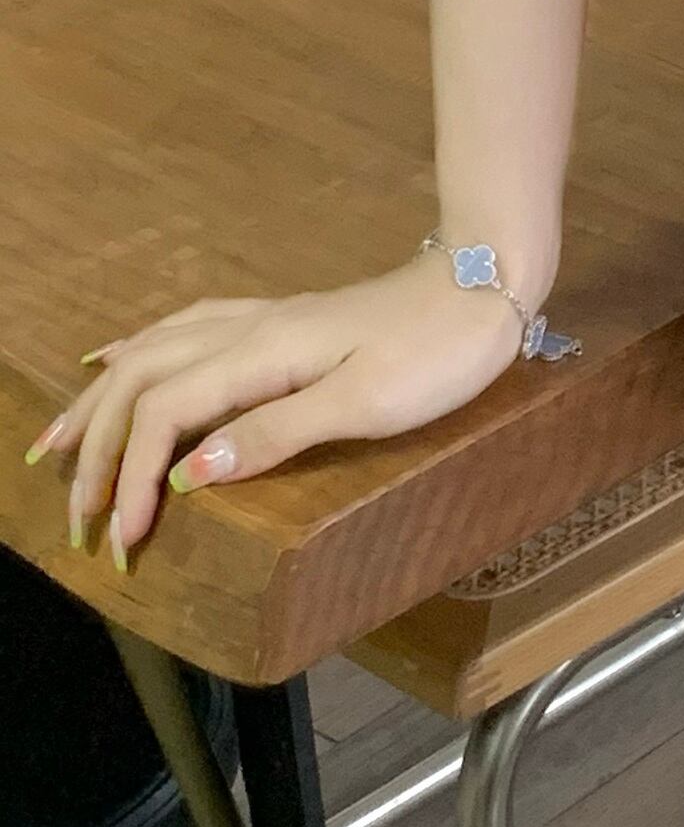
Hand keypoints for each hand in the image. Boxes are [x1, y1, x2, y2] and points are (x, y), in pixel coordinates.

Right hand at [23, 242, 534, 571]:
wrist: (487, 281)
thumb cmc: (437, 351)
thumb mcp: (366, 402)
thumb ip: (275, 434)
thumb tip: (188, 473)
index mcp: (260, 357)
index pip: (163, 419)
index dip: (128, 480)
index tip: (121, 544)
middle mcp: (246, 332)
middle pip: (138, 384)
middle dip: (94, 451)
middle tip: (74, 519)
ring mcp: (263, 321)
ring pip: (150, 353)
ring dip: (97, 402)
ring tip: (53, 444)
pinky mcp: (282, 321)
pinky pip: (181, 332)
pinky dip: (136, 354)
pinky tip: (117, 360)